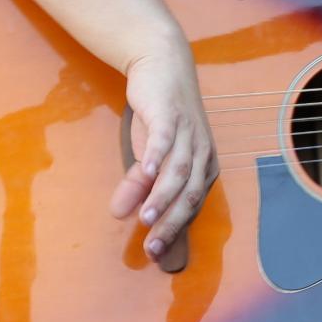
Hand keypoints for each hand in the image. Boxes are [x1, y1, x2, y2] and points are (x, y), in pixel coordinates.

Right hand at [108, 35, 217, 271]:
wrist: (163, 67)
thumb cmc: (161, 118)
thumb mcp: (148, 155)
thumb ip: (138, 185)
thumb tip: (119, 214)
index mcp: (203, 167)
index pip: (190, 206)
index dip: (174, 231)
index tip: (155, 255)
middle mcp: (202, 153)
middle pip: (189, 195)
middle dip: (171, 223)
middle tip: (152, 247)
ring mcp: (189, 133)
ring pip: (179, 171)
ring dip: (163, 196)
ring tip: (146, 219)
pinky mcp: (171, 115)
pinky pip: (166, 139)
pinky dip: (156, 156)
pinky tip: (144, 172)